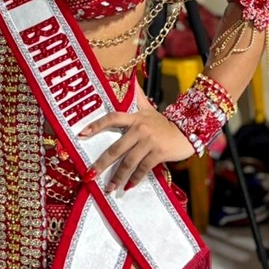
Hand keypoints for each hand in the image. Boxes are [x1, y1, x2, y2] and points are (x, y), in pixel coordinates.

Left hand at [80, 100, 194, 192]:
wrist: (187, 132)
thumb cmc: (163, 123)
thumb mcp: (148, 109)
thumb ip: (137, 97)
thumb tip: (129, 79)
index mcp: (135, 117)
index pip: (112, 118)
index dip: (96, 125)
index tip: (82, 134)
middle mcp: (140, 128)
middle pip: (117, 147)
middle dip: (102, 163)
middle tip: (90, 175)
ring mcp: (149, 141)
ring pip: (129, 161)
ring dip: (118, 177)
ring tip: (109, 188)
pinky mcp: (159, 153)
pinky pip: (143, 168)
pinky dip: (135, 179)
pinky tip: (128, 187)